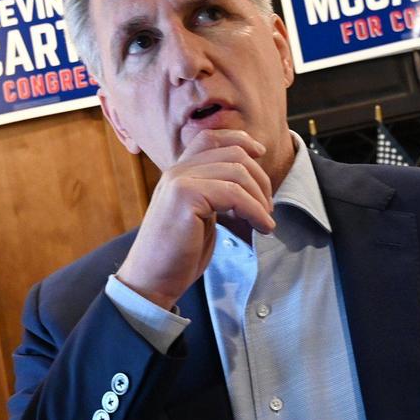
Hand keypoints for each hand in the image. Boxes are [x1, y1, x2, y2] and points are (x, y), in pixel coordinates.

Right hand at [115, 129, 274, 309]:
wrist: (151, 281)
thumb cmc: (178, 254)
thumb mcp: (200, 215)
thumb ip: (215, 193)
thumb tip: (249, 183)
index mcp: (179, 172)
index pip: (210, 138)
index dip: (240, 139)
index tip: (260, 153)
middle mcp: (176, 170)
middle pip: (232, 153)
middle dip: (260, 178)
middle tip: (268, 208)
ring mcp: (179, 180)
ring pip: (237, 172)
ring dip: (260, 198)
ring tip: (265, 221)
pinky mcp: (185, 196)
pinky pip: (234, 194)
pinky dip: (255, 211)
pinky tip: (262, 228)